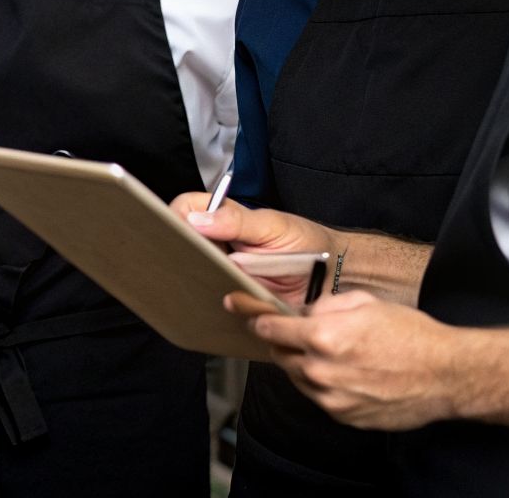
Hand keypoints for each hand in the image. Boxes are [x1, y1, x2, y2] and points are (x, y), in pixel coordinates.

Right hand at [172, 193, 339, 304]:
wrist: (331, 279)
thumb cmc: (307, 244)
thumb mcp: (274, 227)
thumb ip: (238, 220)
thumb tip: (198, 219)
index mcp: (225, 217)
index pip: (187, 208)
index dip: (176, 216)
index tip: (177, 231)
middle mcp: (219, 243)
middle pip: (182, 241)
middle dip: (177, 251)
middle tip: (186, 261)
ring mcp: (223, 270)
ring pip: (191, 272)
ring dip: (192, 278)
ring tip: (202, 282)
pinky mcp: (231, 296)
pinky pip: (209, 298)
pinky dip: (207, 300)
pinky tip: (215, 301)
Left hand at [225, 289, 459, 430]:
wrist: (444, 375)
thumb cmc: (411, 335)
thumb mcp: (366, 302)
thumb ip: (327, 306)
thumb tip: (305, 313)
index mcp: (324, 336)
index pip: (271, 326)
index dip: (251, 314)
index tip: (236, 307)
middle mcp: (321, 370)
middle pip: (279, 353)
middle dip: (280, 339)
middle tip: (290, 329)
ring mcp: (331, 398)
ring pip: (296, 377)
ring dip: (300, 361)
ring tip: (326, 350)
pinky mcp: (343, 416)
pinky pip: (318, 396)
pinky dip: (320, 382)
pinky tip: (342, 371)